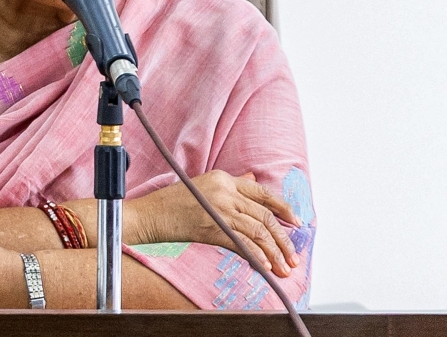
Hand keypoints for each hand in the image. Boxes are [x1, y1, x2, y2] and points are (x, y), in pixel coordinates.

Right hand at [130, 170, 301, 275]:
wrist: (150, 214)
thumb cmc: (172, 201)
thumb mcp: (203, 185)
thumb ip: (231, 184)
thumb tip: (254, 179)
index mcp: (223, 178)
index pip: (262, 193)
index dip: (283, 208)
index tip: (296, 222)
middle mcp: (225, 192)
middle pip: (265, 216)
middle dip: (284, 239)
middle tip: (293, 256)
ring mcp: (219, 210)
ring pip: (258, 232)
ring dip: (275, 253)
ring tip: (284, 268)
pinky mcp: (213, 229)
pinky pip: (243, 245)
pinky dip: (258, 258)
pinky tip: (266, 268)